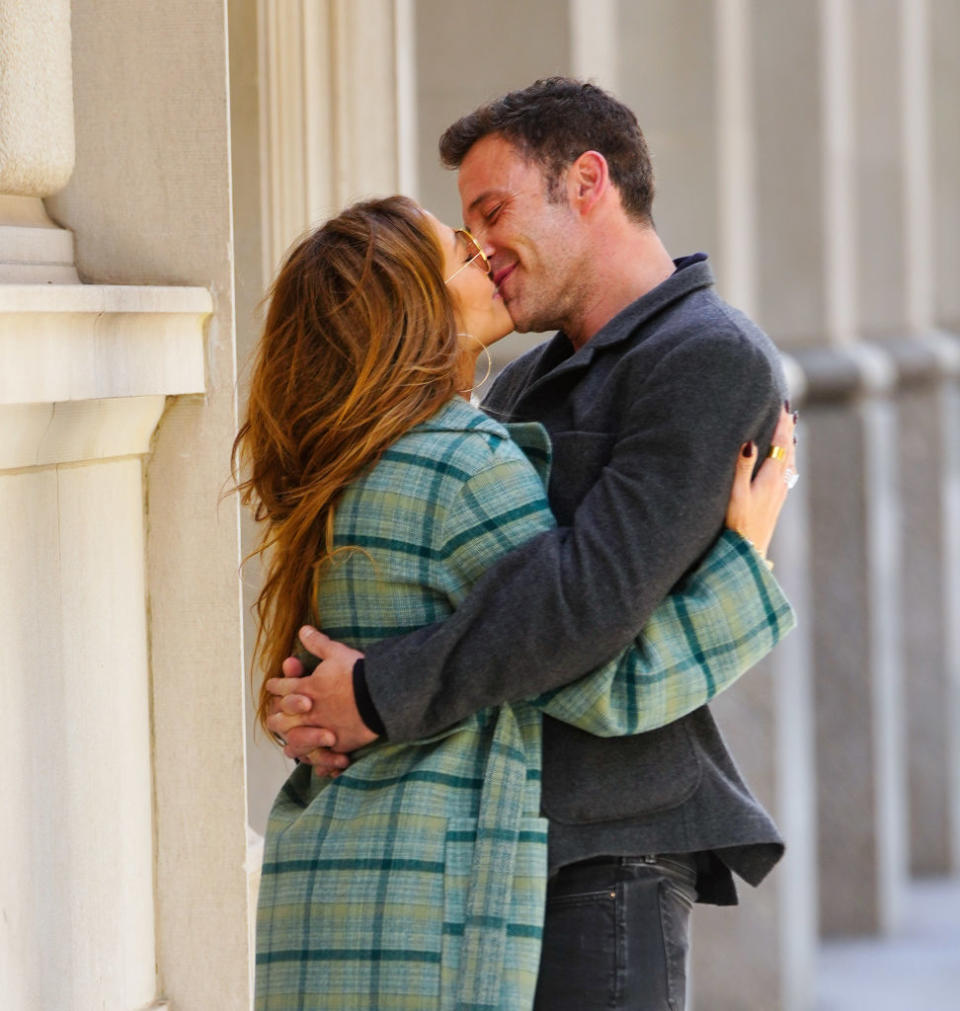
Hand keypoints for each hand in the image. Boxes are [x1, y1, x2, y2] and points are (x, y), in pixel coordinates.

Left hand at [265, 626, 376, 765]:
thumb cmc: (357, 673)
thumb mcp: (336, 653)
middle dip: (277, 717)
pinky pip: (322, 755)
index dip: (276, 686)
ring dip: (293, 740)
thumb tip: (303, 630)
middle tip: (275, 717)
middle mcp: (309, 711)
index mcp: (306, 688)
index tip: (272, 686)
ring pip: (296, 740)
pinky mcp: (338, 743)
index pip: (281, 688)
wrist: (380, 693)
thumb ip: (318, 644)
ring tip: (292, 743)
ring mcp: (322, 729)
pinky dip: (320, 758)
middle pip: (281, 719)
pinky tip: (318, 759)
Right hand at [725, 406, 797, 557]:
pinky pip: (787, 472)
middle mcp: (779, 484)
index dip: (782, 425)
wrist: (748, 552)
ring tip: (790, 429)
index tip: (784, 407)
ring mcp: (780, 493)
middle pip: (788, 450)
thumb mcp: (735, 494)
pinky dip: (788, 458)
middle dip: (788, 430)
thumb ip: (742, 468)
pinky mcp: (776, 501)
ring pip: (790, 461)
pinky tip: (786, 460)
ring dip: (790, 443)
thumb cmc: (737, 525)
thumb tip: (750, 442)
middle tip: (789, 411)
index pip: (780, 444)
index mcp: (770, 479)